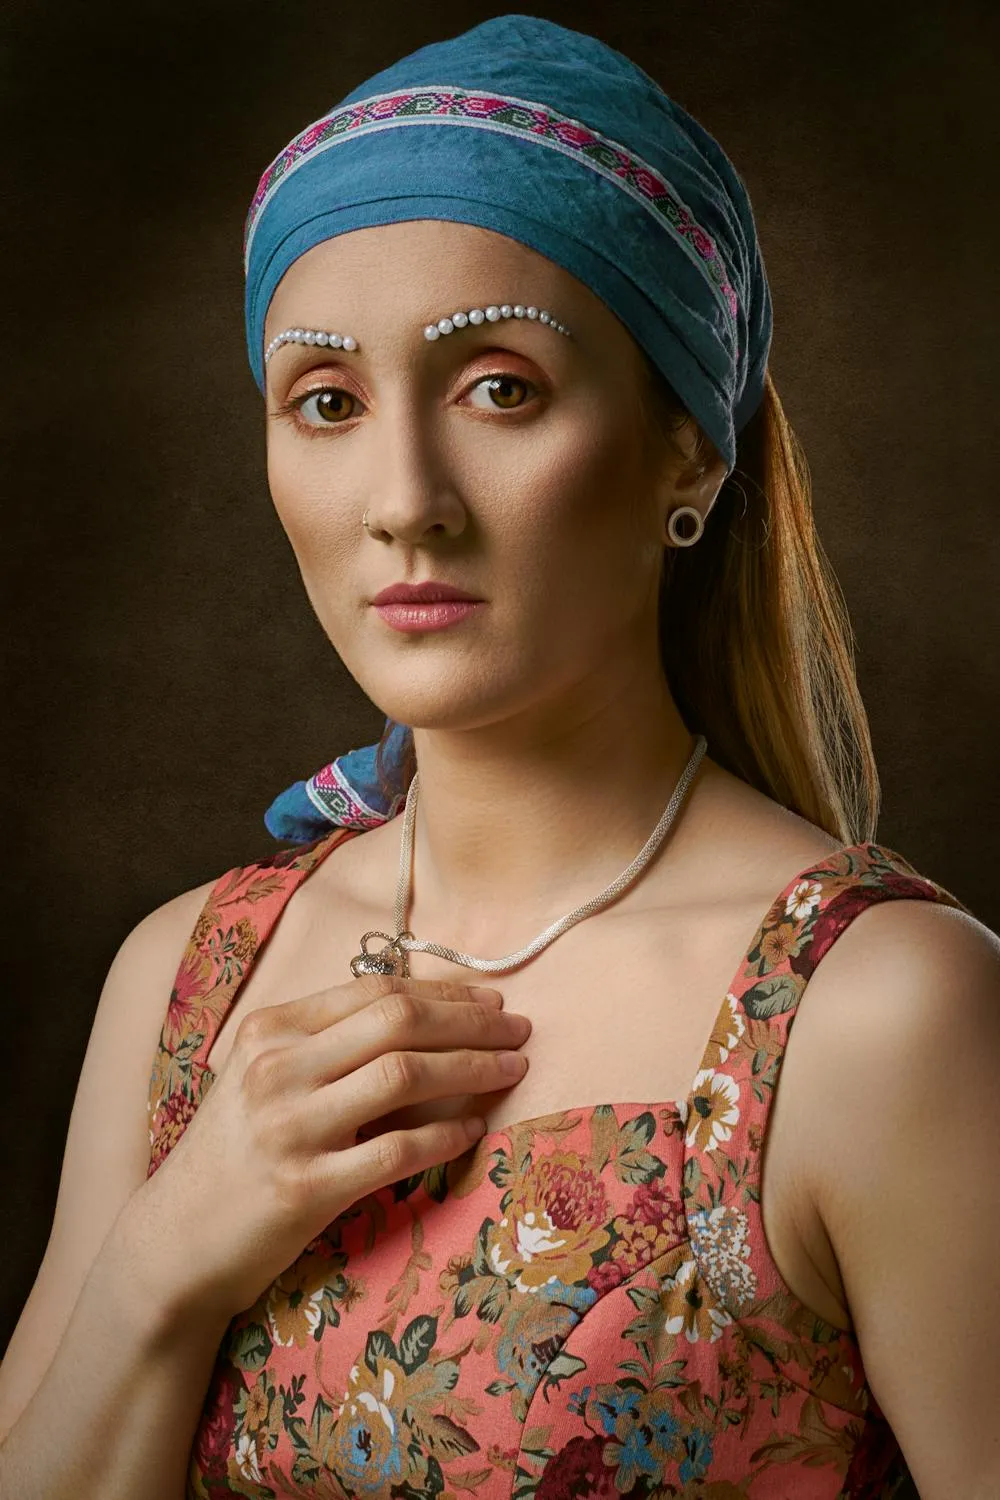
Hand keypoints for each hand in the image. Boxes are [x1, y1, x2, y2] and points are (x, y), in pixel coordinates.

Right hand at [140, 974, 530, 1318]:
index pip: (373, 991)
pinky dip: (445, 1134)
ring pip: (404, 1075)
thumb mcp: (262, 1079)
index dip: (443, 991)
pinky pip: (396, 1151)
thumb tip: (419, 1012)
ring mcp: (290, 1128)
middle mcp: (277, 1069)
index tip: (488, 997)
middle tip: (518, 1027)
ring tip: (513, 1069)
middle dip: (471, 1020)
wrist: (174, 1242)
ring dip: (473, 1067)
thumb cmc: (232, 1155)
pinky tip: (474, 1128)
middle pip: (398, 1021)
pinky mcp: (306, 1188)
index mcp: (269, 1031)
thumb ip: (324, 1044)